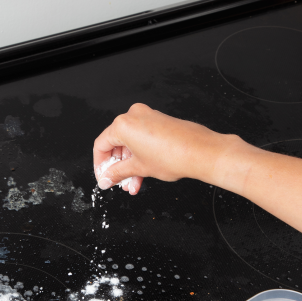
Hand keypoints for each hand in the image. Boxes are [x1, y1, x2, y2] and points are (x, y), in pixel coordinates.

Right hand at [92, 103, 252, 193]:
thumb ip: (118, 173)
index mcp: (123, 125)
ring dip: (129, 166)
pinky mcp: (158, 122)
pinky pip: (142, 139)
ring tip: (133, 184)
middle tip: (118, 182)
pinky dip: (140, 156)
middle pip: (116, 144)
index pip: (101, 145)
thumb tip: (107, 178)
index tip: (103, 177)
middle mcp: (134, 116)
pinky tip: (142, 174)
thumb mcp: (139, 168)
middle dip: (117, 168)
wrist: (201, 152)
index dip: (100, 165)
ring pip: (130, 144)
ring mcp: (147, 117)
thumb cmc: (174, 156)